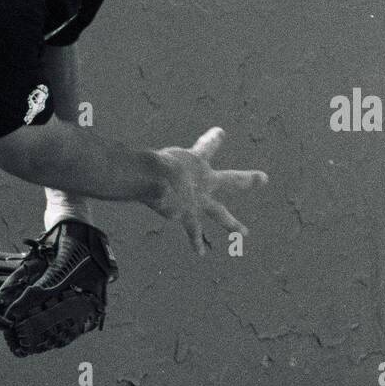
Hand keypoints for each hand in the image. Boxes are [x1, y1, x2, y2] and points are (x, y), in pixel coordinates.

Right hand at [148, 127, 267, 255]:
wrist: (156, 178)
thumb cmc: (150, 165)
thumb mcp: (152, 160)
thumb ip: (144, 164)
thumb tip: (121, 164)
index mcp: (194, 160)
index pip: (207, 146)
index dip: (214, 139)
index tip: (222, 132)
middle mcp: (203, 180)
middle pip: (231, 180)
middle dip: (247, 180)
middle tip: (264, 178)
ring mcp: (199, 199)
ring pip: (220, 213)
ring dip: (232, 223)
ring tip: (244, 232)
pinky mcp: (189, 215)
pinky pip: (194, 232)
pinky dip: (195, 242)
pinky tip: (200, 253)